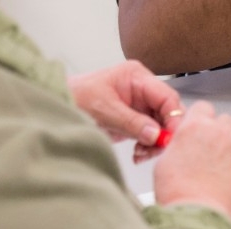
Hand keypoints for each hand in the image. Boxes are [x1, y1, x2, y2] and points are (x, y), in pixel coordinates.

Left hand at [68, 60, 182, 157]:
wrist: (56, 106)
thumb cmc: (76, 98)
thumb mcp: (105, 110)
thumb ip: (132, 122)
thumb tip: (156, 134)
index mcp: (137, 77)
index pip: (167, 96)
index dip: (173, 117)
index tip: (171, 137)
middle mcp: (142, 89)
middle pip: (167, 112)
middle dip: (164, 132)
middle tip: (157, 149)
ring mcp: (139, 105)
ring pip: (160, 125)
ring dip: (155, 142)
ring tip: (142, 153)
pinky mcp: (134, 119)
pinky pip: (149, 134)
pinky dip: (147, 146)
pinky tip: (138, 153)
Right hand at [153, 101, 230, 221]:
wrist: (198, 215)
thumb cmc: (179, 193)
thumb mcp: (165, 161)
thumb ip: (178, 144)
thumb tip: (183, 142)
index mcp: (196, 126)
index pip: (202, 108)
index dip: (200, 118)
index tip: (199, 128)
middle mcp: (221, 132)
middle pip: (224, 121)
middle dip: (218, 132)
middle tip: (209, 151)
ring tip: (219, 170)